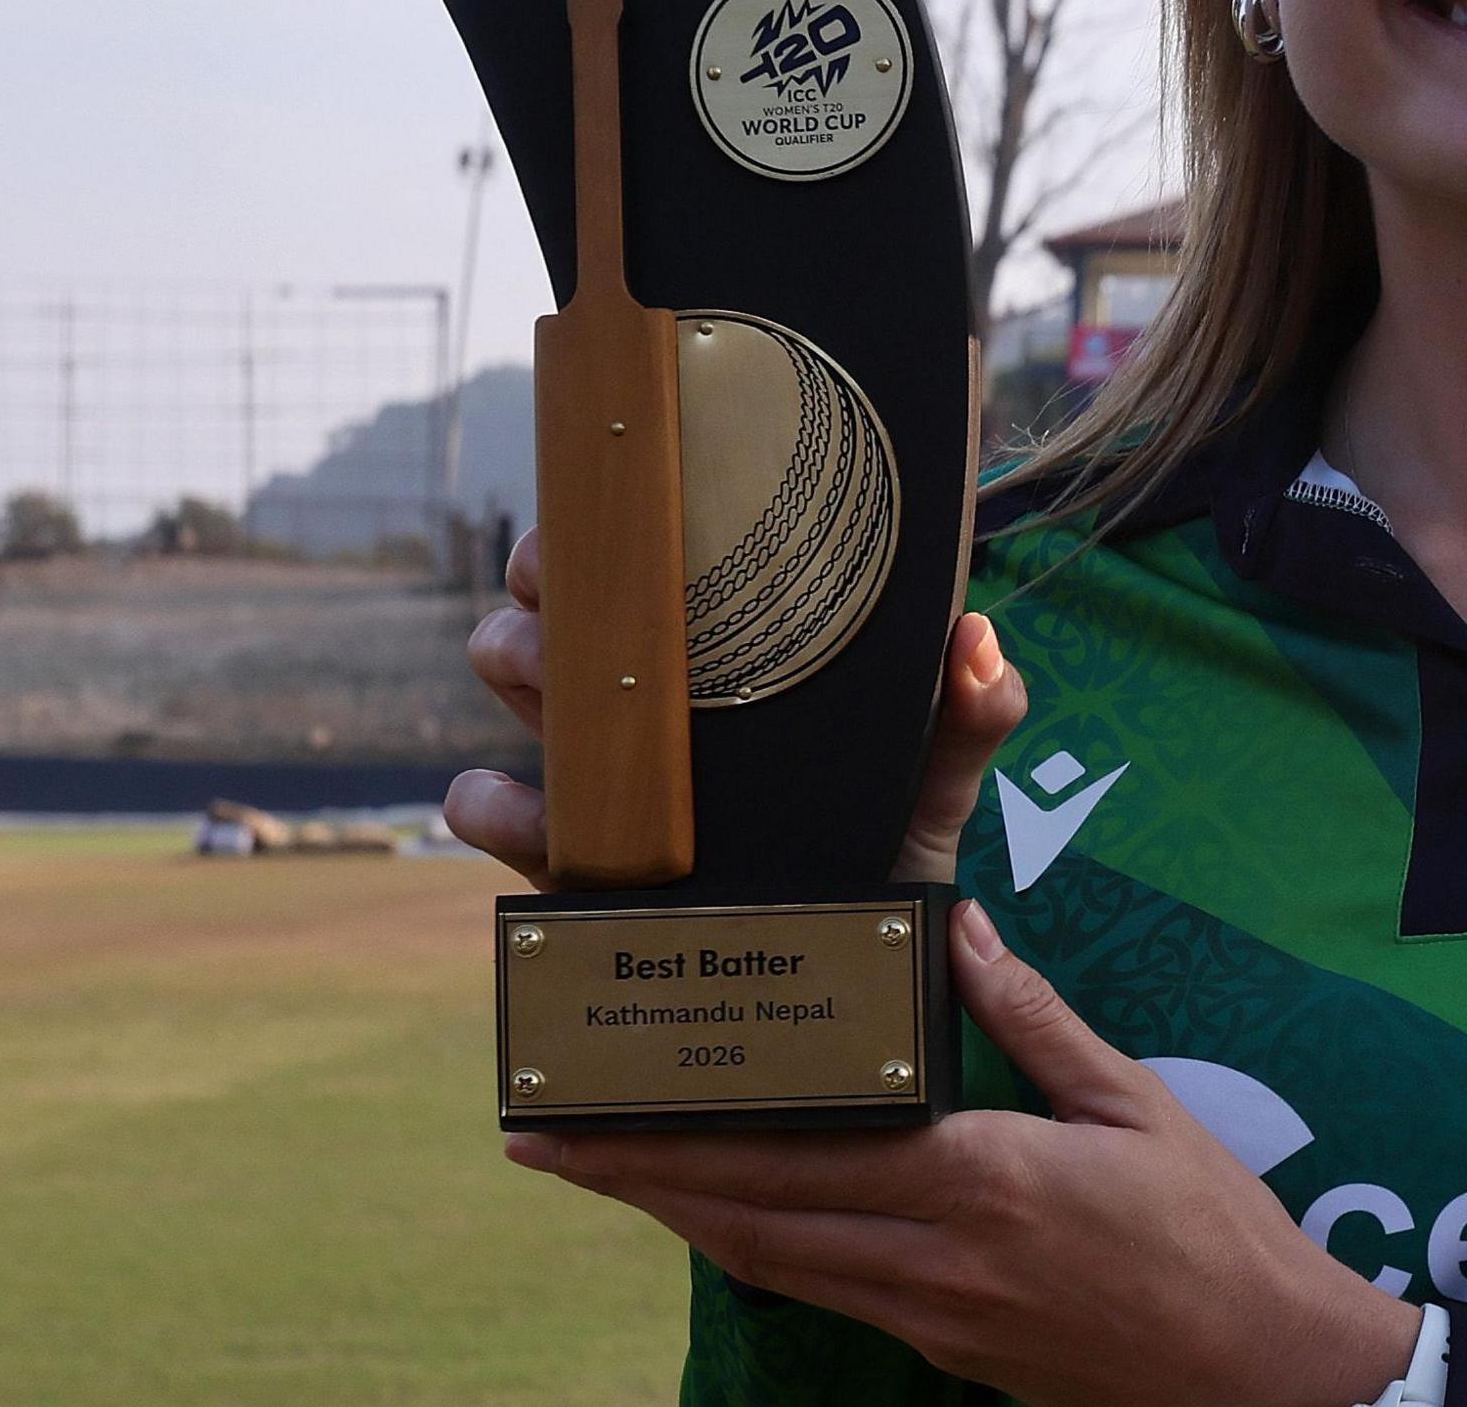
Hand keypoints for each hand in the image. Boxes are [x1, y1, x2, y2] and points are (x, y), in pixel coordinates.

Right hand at [444, 524, 1030, 886]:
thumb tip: (976, 637)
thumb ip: (973, 712)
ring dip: (520, 660)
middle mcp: (649, 695)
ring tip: (563, 689)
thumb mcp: (938, 778)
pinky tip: (523, 809)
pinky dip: (490, 802)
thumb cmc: (889, 846)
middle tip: (578, 591)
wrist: (849, 968)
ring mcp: (600, 768)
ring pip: (515, 670)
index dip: (619, 517)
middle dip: (550, 576)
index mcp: (724, 655)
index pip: (657, 557)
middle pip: (563, 595)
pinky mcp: (566, 856)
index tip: (619, 499)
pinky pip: (493, 810)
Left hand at [509, 899, 1423, 1406]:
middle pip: (748, 1216)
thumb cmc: (1215, 1231)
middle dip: (634, 1177)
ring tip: (596, 1175)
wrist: (1264, 1374)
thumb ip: (1033, 1017)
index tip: (596, 1101)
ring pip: (770, 1262)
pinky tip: (721, 1223)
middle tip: (536, 1140)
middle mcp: (935, 1255)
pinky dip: (756, 1251)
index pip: (794, 1150)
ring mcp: (933, 1314)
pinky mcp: (948, 1348)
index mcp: (979, 1179)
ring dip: (675, 1216)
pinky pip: (825, 1292)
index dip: (679, 1132)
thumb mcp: (1134, 1103)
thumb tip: (956, 927)